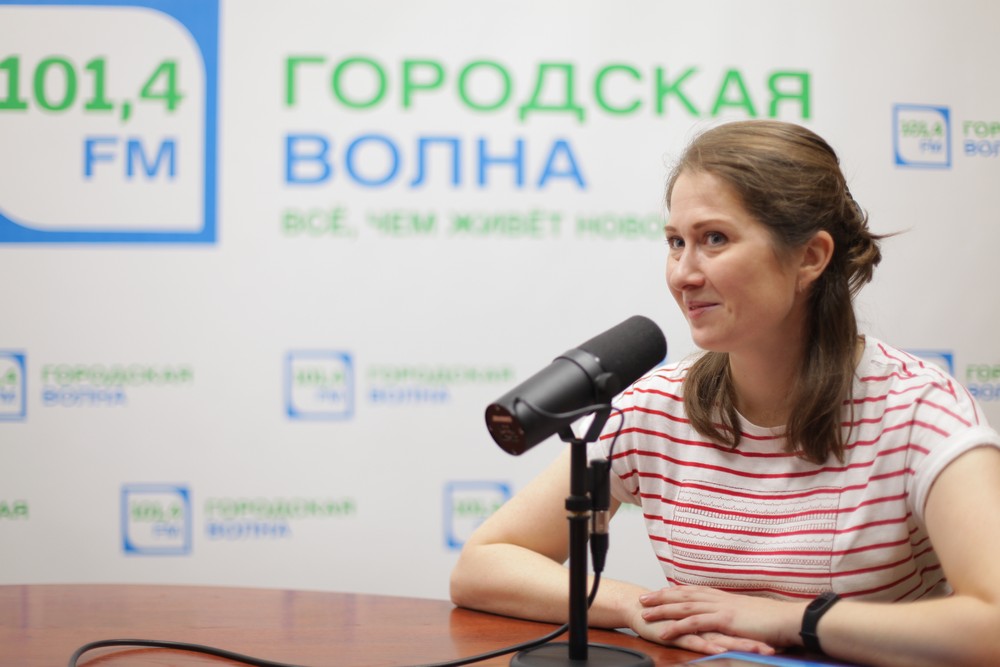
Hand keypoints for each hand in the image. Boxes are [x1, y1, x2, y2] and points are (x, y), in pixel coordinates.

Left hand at [638, 585, 805, 649]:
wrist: (789, 619)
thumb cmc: (774, 620)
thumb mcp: (749, 614)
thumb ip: (735, 615)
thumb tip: (729, 618)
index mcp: (725, 596)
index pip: (694, 591)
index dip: (675, 591)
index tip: (659, 591)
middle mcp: (719, 599)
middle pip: (683, 595)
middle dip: (661, 596)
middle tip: (643, 599)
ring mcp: (721, 608)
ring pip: (684, 607)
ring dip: (663, 610)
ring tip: (644, 614)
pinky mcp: (724, 620)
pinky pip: (695, 623)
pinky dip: (678, 626)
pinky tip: (664, 632)